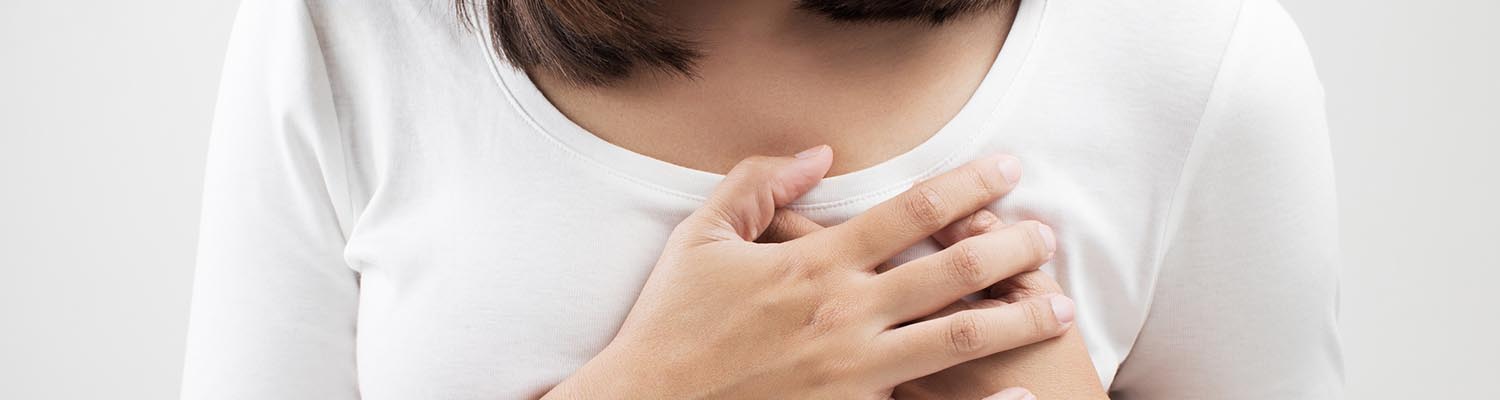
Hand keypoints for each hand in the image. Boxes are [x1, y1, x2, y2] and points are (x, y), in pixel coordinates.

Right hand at [543, 147, 1071, 398]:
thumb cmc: (672, 323)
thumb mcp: (702, 237)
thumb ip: (758, 186)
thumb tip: (818, 156)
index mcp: (815, 264)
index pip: (911, 213)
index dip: (969, 186)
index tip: (1009, 170)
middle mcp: (845, 314)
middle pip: (951, 272)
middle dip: (1010, 250)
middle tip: (1047, 238)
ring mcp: (853, 370)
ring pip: (956, 340)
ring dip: (1015, 319)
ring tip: (1059, 308)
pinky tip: (1023, 396)